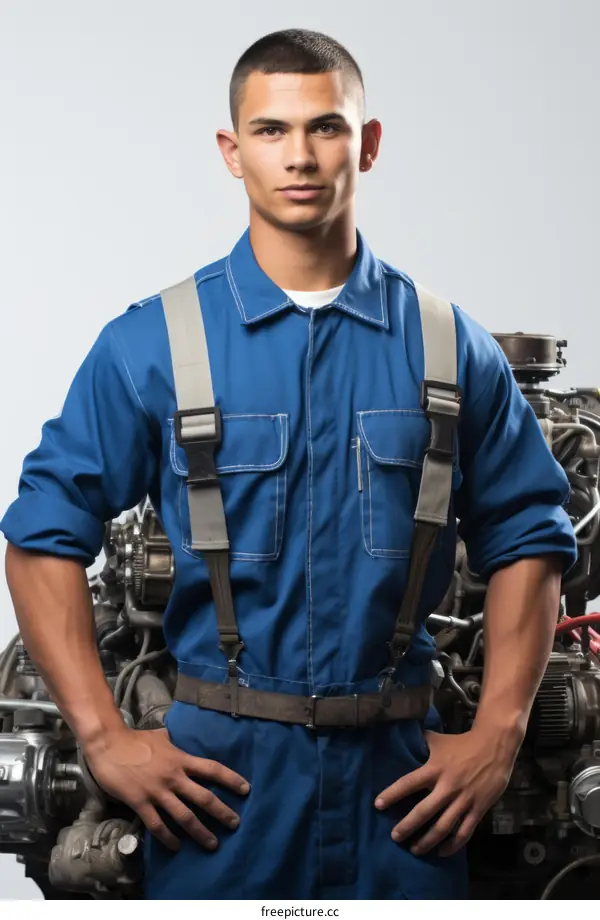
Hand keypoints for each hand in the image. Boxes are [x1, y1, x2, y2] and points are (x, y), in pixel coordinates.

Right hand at [82, 726, 249, 851]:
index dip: (231, 779)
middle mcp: (173, 777)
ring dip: (200, 832)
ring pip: (184, 816)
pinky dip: (168, 838)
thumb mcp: (161, 736)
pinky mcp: (141, 803)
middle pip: (204, 797)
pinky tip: (176, 847)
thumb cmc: (135, 739)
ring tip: (213, 844)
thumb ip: (174, 742)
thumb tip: (179, 739)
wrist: (109, 744)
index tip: (246, 789)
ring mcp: (157, 791)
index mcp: (180, 759)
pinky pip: (158, 825)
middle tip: (235, 824)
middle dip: (222, 812)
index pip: (212, 769)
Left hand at [374, 726, 519, 856]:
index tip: (377, 805)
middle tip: (394, 837)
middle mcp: (447, 787)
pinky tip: (441, 851)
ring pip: (443, 827)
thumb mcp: (438, 740)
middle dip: (407, 826)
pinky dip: (452, 845)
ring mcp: (464, 800)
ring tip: (415, 849)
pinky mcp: (478, 809)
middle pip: (424, 812)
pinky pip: (464, 831)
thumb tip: (403, 736)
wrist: (494, 745)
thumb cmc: (463, 743)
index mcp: (435, 769)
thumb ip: (421, 742)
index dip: (392, 794)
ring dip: (427, 841)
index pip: (408, 783)